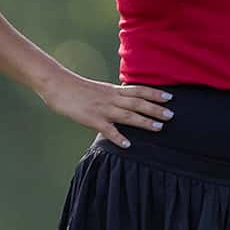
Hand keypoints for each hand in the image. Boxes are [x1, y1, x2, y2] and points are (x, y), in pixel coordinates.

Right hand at [44, 75, 173, 148]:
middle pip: (137, 103)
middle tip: (171, 115)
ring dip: (144, 121)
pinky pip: (107, 129)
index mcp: (113, 90)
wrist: (57, 85)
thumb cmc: (77, 88)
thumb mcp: (100, 89)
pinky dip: (118, 137)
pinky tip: (128, 144)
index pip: (138, 90)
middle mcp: (111, 98)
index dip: (154, 94)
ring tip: (158, 128)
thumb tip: (126, 99)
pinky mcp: (91, 119)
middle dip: (155, 109)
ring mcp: (102, 108)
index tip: (170, 97)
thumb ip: (113, 95)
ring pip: (127, 115)